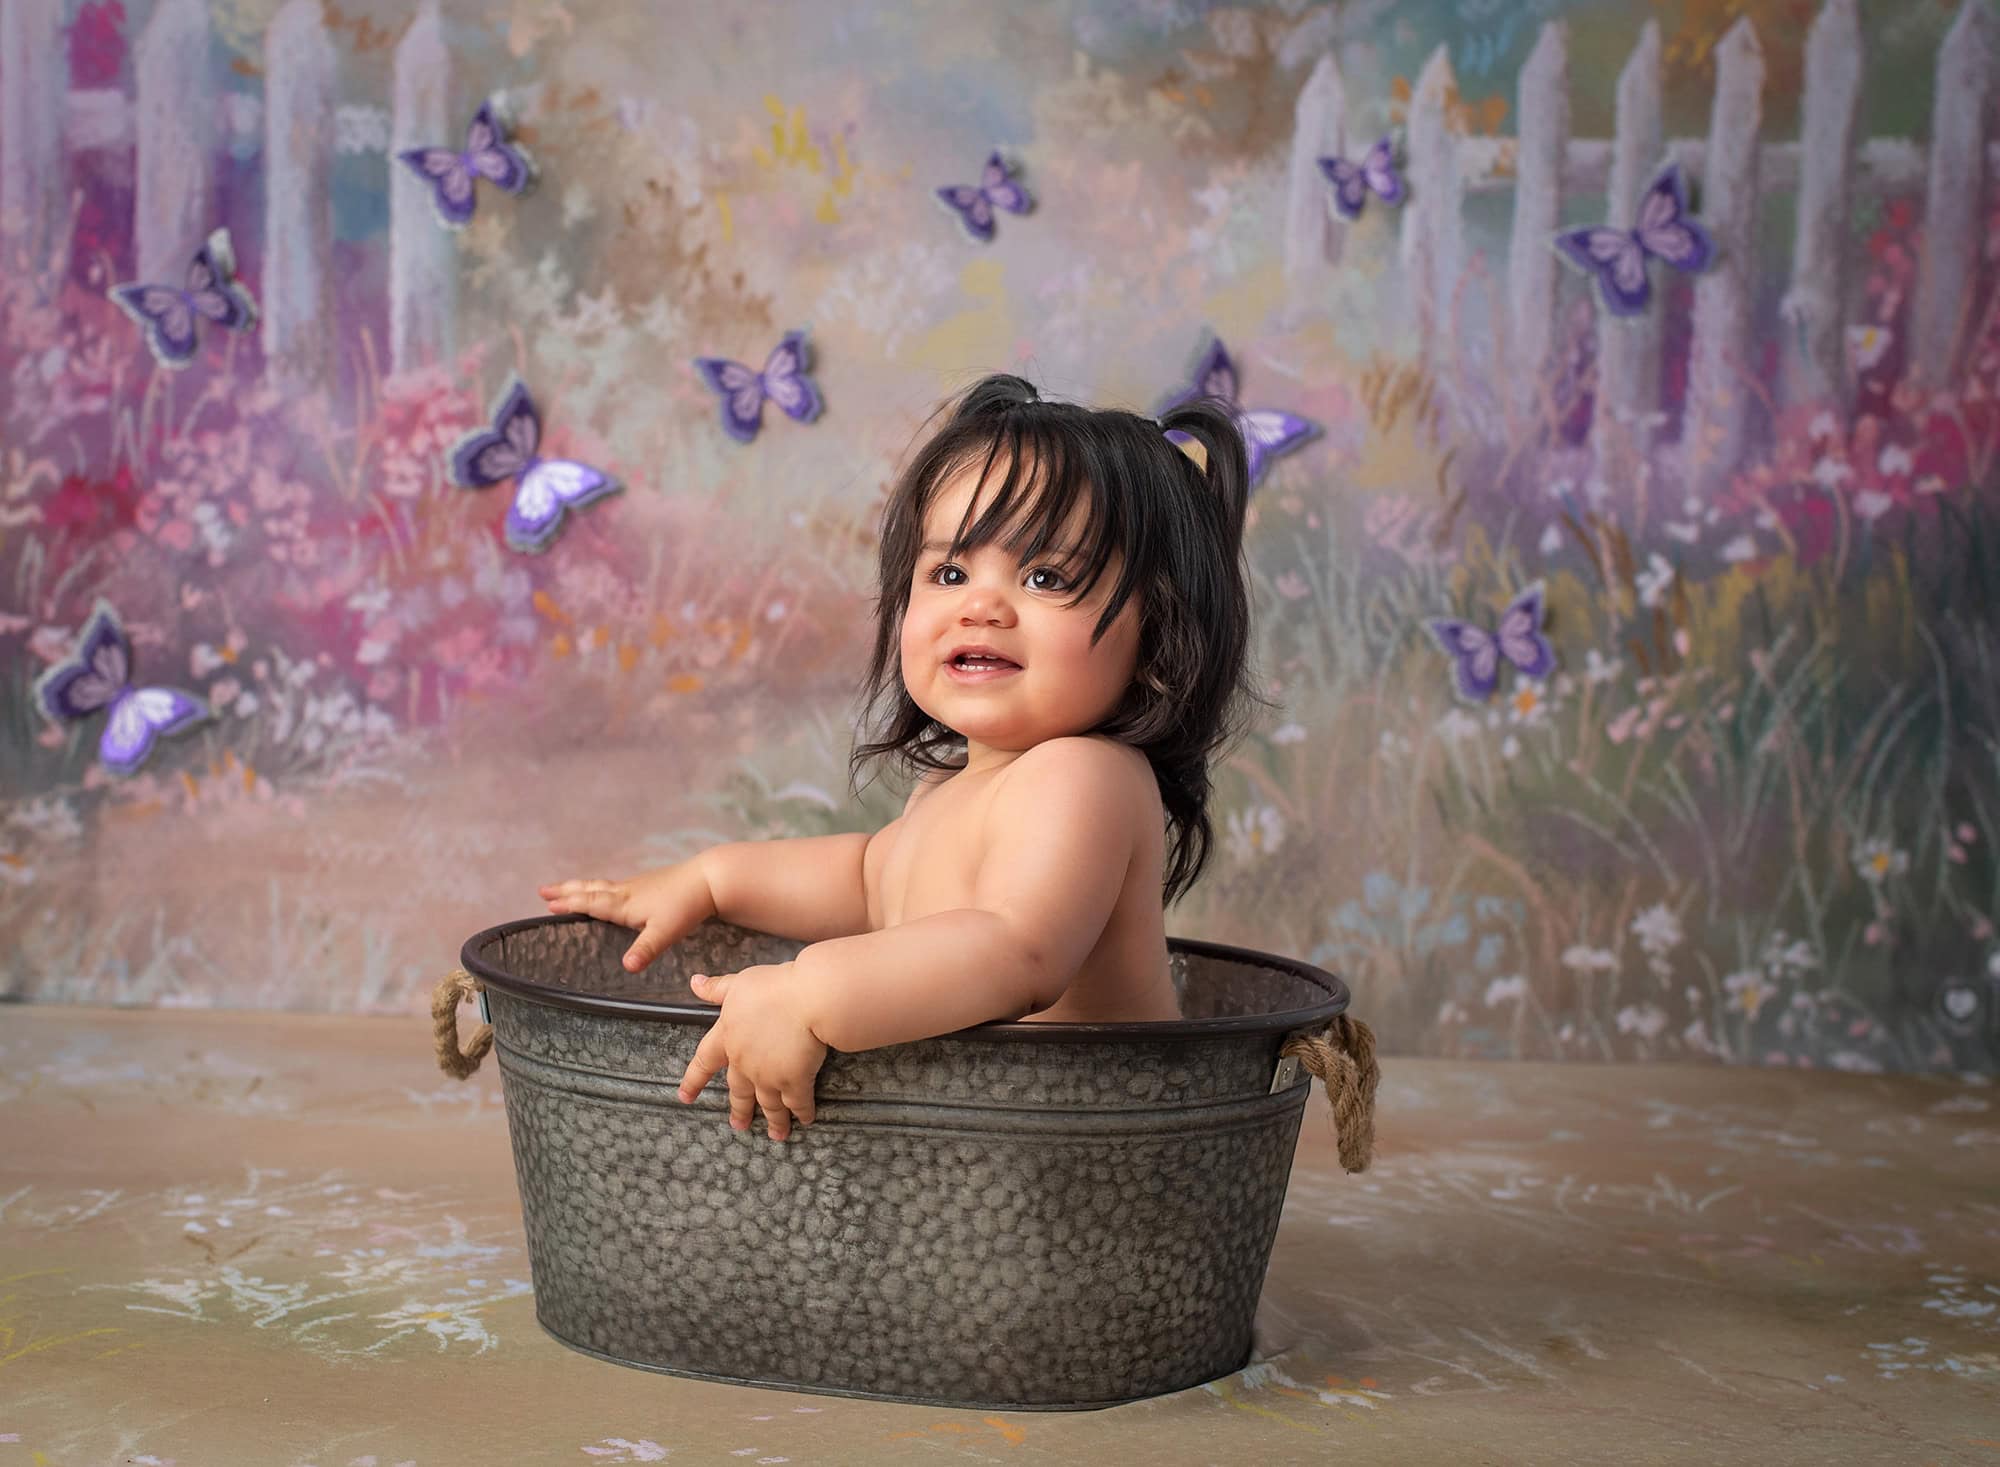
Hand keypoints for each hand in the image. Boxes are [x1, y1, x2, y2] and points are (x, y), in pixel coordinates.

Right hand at [538, 858, 713, 971]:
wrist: (710, 879)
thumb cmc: (687, 906)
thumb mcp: (665, 932)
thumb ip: (645, 950)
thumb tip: (627, 967)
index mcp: (625, 903)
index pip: (591, 903)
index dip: (569, 904)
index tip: (548, 904)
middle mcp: (627, 891)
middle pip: (590, 890)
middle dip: (567, 891)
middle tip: (543, 890)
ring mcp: (638, 886)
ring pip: (602, 885)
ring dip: (581, 887)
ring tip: (567, 888)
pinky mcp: (649, 884)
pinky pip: (615, 886)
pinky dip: (600, 888)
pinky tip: (606, 892)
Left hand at [676, 961, 826, 1141]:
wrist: (807, 999)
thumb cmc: (774, 986)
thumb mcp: (740, 983)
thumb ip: (717, 988)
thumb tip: (694, 982)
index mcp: (727, 1037)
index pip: (703, 1062)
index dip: (693, 1080)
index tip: (685, 1096)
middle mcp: (744, 1062)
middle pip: (738, 1090)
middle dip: (739, 1109)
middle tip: (738, 1125)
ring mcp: (768, 1075)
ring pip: (768, 1103)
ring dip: (773, 1120)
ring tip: (776, 1134)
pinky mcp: (795, 1081)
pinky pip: (797, 1103)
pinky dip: (801, 1112)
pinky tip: (805, 1119)